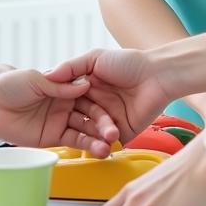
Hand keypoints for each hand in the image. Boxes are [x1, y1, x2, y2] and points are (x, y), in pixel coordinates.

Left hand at [0, 69, 119, 156]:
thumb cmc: (9, 85)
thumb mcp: (36, 80)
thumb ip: (60, 86)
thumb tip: (84, 84)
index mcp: (62, 86)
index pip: (88, 93)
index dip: (102, 100)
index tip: (117, 106)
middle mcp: (64, 103)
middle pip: (90, 112)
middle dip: (104, 122)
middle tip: (115, 131)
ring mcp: (59, 120)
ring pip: (84, 128)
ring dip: (98, 137)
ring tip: (110, 145)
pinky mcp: (52, 137)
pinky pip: (73, 141)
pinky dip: (86, 145)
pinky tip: (99, 149)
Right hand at [43, 48, 173, 142]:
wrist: (158, 76)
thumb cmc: (128, 62)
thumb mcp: (95, 58)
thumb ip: (70, 67)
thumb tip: (47, 75)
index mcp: (86, 88)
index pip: (67, 102)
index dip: (59, 108)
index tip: (48, 114)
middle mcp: (95, 105)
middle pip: (79, 120)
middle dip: (76, 126)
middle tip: (71, 129)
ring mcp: (109, 120)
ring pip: (93, 134)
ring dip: (93, 137)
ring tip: (101, 135)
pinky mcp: (123, 132)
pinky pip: (109, 143)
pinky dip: (104, 146)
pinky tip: (103, 146)